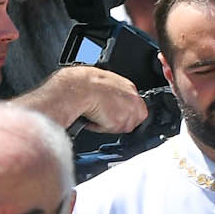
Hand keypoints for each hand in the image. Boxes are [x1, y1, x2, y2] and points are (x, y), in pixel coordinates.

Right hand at [25, 64, 148, 135]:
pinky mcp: (118, 122)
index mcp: (129, 87)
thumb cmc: (83, 82)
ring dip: (109, 125)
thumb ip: (114, 93)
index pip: (137, 108)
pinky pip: (109, 131)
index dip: (126, 114)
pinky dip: (100, 128)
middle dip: (120, 122)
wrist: (76, 87)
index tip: (116, 115)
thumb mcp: (104, 82)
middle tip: (104, 117)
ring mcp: (127, 112)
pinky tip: (92, 118)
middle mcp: (132, 100)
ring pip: (122, 128)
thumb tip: (111, 100)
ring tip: (96, 115)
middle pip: (134, 120)